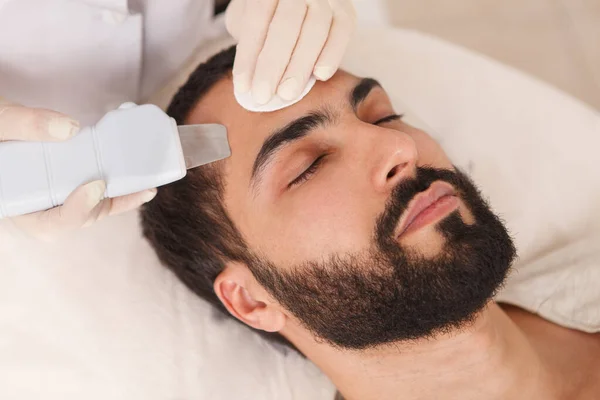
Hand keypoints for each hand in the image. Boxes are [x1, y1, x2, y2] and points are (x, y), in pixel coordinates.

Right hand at [0, 101, 156, 239]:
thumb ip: (23, 124)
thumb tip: (69, 128)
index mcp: (15, 204)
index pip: (48, 223)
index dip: (75, 210)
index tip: (96, 185)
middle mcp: (38, 207)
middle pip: (78, 217)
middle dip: (110, 204)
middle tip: (141, 188)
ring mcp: (57, 196)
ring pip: (92, 205)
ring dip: (121, 196)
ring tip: (147, 184)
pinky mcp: (70, 182)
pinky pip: (97, 189)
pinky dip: (118, 184)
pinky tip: (142, 178)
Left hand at [226, 0, 355, 104]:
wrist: (294, 0)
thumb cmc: (265, 13)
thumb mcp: (244, 16)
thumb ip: (246, 40)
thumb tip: (249, 82)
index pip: (257, 18)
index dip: (248, 55)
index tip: (242, 87)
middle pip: (286, 25)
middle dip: (273, 65)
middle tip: (263, 96)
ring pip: (315, 29)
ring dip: (300, 66)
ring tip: (287, 94)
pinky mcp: (345, 9)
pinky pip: (342, 30)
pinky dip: (332, 54)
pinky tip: (319, 76)